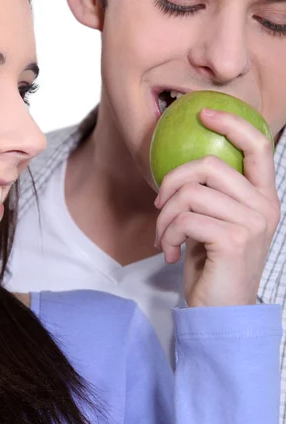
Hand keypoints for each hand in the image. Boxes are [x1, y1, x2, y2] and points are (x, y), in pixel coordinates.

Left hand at [154, 109, 279, 306]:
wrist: (222, 309)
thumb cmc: (214, 264)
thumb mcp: (217, 223)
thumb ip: (213, 195)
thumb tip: (182, 170)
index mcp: (263, 197)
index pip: (258, 144)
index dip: (230, 123)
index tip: (202, 114)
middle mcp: (264, 206)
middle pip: (208, 165)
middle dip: (170, 184)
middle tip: (159, 208)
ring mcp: (252, 223)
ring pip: (190, 194)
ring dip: (164, 218)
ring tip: (163, 238)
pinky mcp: (233, 240)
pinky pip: (185, 219)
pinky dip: (167, 235)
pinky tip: (169, 252)